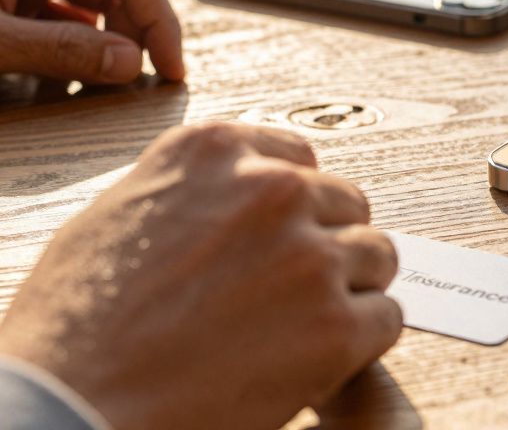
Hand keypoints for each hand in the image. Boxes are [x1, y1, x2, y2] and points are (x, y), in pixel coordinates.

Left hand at [0, 0, 184, 82]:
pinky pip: (62, 5)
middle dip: (137, 30)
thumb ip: (59, 50)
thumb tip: (130, 63)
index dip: (159, 21)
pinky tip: (73, 67)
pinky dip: (78, 37)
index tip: (170, 69)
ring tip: (108, 77)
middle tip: (141, 79)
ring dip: (109, 36)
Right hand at [0, 123, 401, 429]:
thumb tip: (237, 196)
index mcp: (215, 151)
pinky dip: (361, 341)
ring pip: (376, 255)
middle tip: (290, 290)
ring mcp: (310, 255)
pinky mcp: (336, 323)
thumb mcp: (121, 213)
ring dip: (349, 290)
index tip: (288, 231)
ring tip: (297, 326)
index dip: (297, 204)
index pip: (300, 157)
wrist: (72, 405)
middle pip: (348, 204)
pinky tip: (317, 358)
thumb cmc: (76, 325)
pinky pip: (387, 317)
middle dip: (326, 243)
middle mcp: (272, 190)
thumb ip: (196, 191)